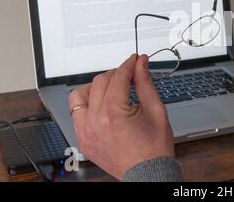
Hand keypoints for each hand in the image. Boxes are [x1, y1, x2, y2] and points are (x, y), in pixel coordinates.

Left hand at [68, 54, 173, 179]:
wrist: (148, 173)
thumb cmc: (154, 148)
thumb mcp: (156, 110)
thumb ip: (145, 83)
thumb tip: (141, 64)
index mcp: (113, 113)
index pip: (118, 77)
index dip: (129, 65)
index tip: (135, 60)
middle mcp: (94, 121)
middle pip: (100, 82)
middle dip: (116, 73)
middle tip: (130, 74)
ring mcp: (85, 131)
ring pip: (80, 95)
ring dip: (95, 87)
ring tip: (111, 89)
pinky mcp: (82, 139)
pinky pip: (77, 113)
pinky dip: (87, 104)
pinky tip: (101, 104)